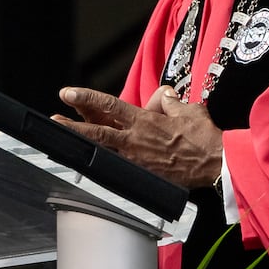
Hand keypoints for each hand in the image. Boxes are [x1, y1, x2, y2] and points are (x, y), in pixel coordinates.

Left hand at [52, 85, 223, 188]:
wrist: (215, 163)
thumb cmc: (203, 135)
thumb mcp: (187, 109)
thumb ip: (170, 102)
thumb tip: (164, 95)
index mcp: (144, 120)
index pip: (110, 105)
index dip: (87, 98)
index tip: (68, 93)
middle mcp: (135, 140)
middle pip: (97, 131)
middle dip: (73, 126)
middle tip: (53, 120)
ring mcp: (137, 160)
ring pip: (104, 151)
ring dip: (83, 146)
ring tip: (62, 142)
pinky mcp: (144, 176)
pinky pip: (120, 169)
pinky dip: (104, 167)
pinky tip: (89, 168)